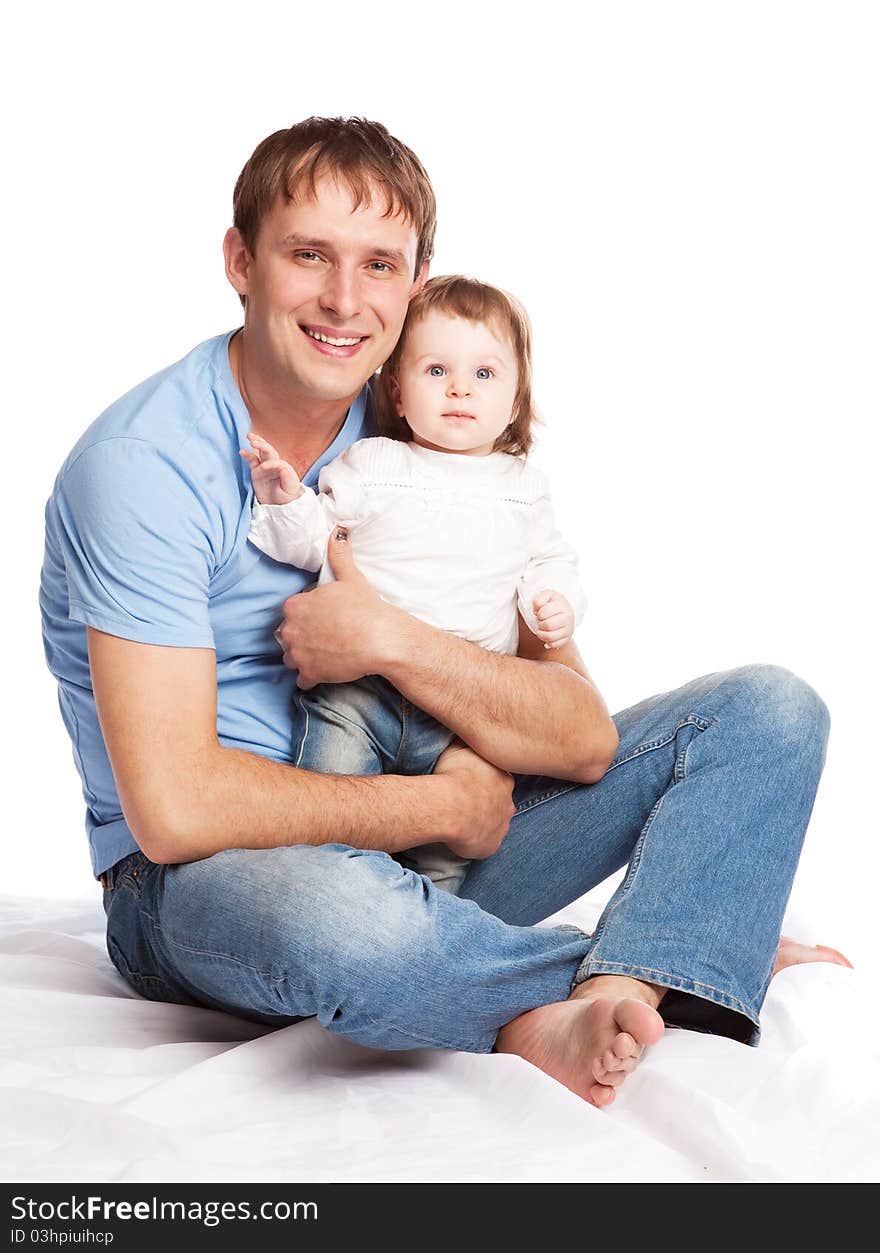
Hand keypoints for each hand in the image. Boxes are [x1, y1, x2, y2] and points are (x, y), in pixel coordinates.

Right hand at [240, 432, 303, 504]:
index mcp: (283, 467)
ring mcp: (265, 467)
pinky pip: (252, 461)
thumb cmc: (288, 496)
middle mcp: (274, 464)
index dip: (269, 463)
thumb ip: (287, 474)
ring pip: (260, 452)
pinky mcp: (257, 472)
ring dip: (256, 443)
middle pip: (268, 450)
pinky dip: (247, 455)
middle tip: (253, 441)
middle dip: (261, 444)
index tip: (264, 468)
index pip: (276, 461)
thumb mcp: (291, 486)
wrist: (280, 505)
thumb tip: (279, 465)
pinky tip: (242, 451)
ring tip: (249, 436)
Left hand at [280, 529, 402, 688]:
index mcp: (296, 605)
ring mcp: (297, 653)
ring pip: (291, 657)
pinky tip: (326, 670)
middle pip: (289, 634)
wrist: (379, 640)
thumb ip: (339, 555)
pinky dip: (311, 677)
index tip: (323, 617)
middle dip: (302, 636)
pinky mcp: (308, 674)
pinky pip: (302, 679)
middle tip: (326, 636)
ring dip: (303, 657)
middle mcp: (290, 629)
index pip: (291, 610)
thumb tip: (336, 532)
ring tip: (326, 654)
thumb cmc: (365, 608)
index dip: (307, 613)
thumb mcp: (351, 577)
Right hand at [431, 740, 515, 858]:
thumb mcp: (459, 748)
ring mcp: (501, 827)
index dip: (484, 783)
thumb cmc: (453, 775)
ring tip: (460, 821)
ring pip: (494, 825)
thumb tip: (467, 735)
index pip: (499, 781)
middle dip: (486, 804)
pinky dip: (475, 842)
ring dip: (481, 824)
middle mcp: (508, 804)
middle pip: (500, 804)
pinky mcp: (491, 846)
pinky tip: (461, 837)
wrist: (448, 806)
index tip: (470, 785)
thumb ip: (468, 745)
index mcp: (504, 780)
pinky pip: (484, 845)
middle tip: (465, 803)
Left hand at [532, 589, 574, 649]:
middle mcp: (568, 618)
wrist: (564, 610)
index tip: (540, 612)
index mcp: (562, 606)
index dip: (538, 614)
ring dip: (541, 634)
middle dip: (540, 624)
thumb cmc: (553, 603)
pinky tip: (547, 636)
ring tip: (541, 629)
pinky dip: (547, 642)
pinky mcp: (567, 639)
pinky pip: (554, 645)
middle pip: (548, 625)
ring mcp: (569, 629)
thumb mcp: (546, 595)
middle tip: (541, 621)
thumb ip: (539, 599)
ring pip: (550, 637)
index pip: (543, 614)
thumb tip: (536, 611)